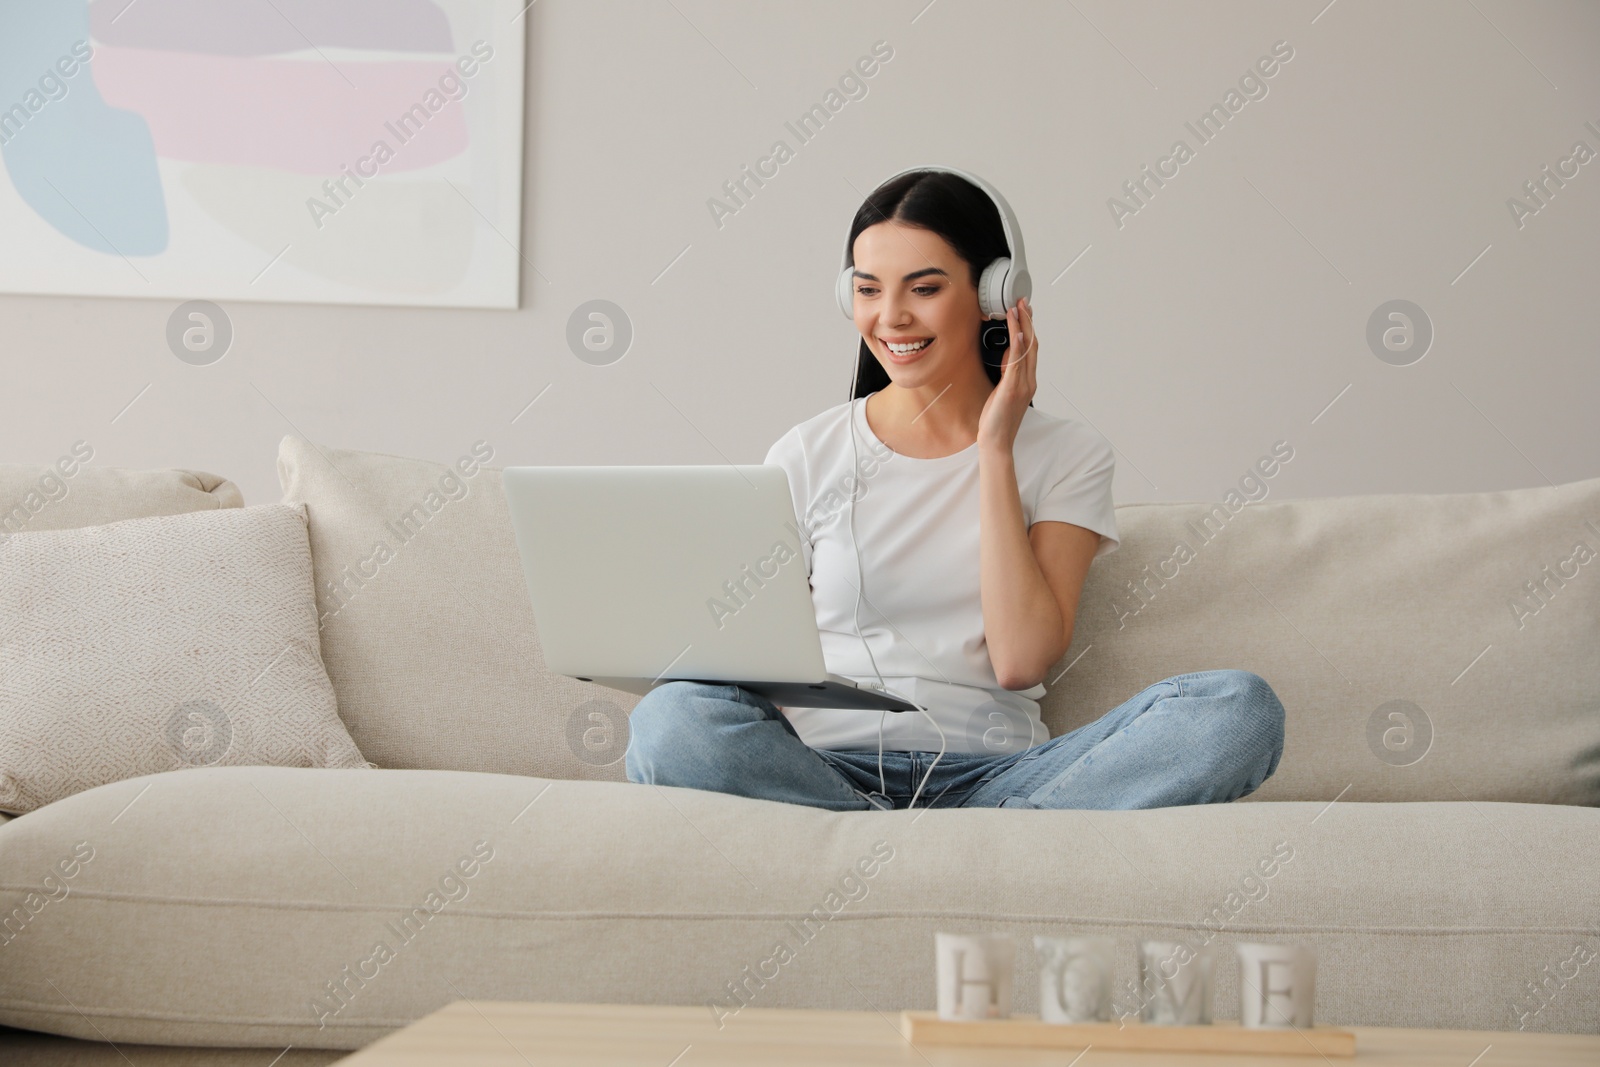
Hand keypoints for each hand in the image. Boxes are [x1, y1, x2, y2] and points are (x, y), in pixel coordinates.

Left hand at [977, 296, 1035, 454]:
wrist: (996, 442)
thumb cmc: (997, 419)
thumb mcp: (1002, 390)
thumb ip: (1008, 372)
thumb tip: (1009, 353)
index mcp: (1027, 381)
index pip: (1031, 348)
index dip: (1028, 327)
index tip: (1024, 309)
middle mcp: (1028, 381)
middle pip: (1032, 344)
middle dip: (1027, 321)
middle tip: (1023, 301)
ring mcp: (1022, 385)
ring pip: (1026, 350)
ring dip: (1022, 327)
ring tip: (1017, 308)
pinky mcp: (1012, 390)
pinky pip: (1017, 365)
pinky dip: (1018, 348)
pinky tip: (1017, 334)